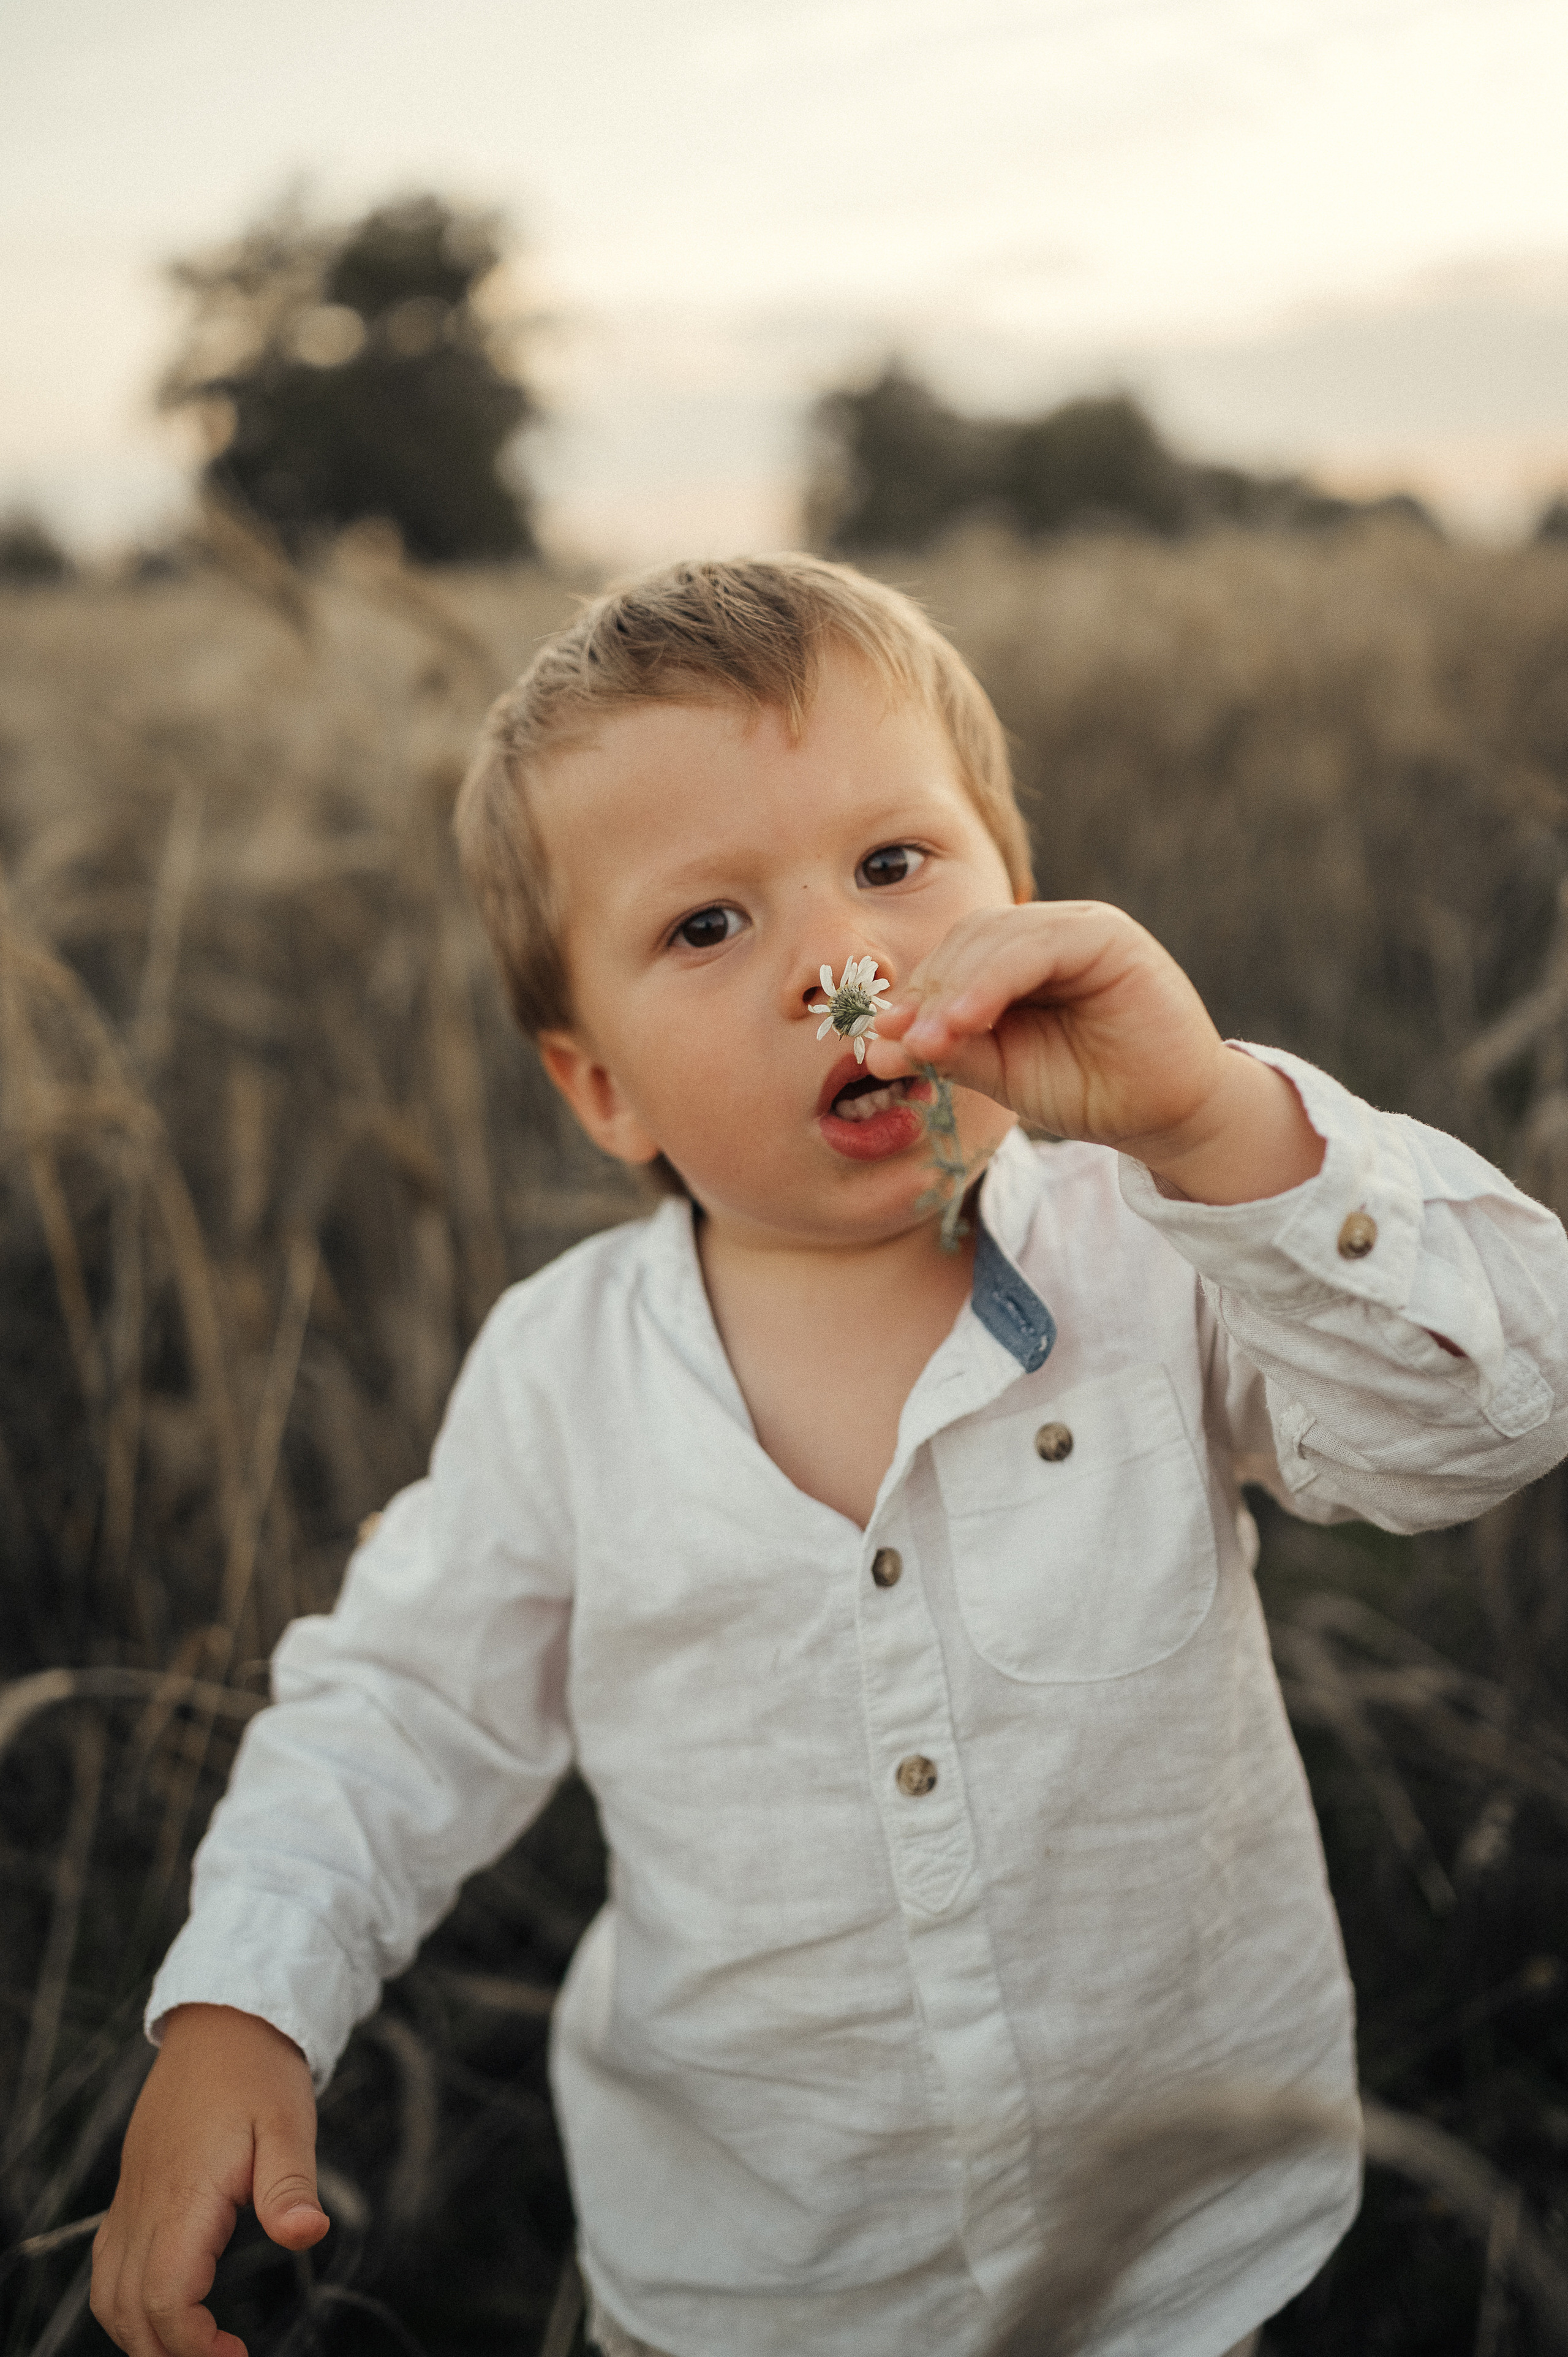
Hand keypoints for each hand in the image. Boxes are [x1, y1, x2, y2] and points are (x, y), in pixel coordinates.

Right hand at [90, 2005, 327, 2356]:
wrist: (223, 2019)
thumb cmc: (259, 2070)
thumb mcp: (290, 2122)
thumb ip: (290, 2186)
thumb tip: (308, 2235)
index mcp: (185, 2194)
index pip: (166, 2297)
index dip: (193, 2343)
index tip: (236, 2353)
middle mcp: (146, 2202)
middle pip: (128, 2310)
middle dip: (166, 2352)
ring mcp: (133, 2196)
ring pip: (108, 2293)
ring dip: (141, 2333)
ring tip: (194, 2345)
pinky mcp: (133, 2188)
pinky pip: (109, 2262)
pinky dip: (126, 2301)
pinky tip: (165, 2305)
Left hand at [867, 901, 1322, 1204]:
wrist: (1167, 1117)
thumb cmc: (1089, 1090)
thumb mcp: (1004, 1071)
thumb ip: (951, 1047)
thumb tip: (882, 1040)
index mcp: (1020, 956)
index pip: (951, 960)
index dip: (914, 1000)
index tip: (879, 1045)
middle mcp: (1048, 930)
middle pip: (965, 941)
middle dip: (926, 995)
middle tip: (896, 1047)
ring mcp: (1080, 926)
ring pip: (994, 938)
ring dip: (952, 991)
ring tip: (926, 1042)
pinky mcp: (1109, 937)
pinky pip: (1038, 946)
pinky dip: (993, 980)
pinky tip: (966, 1020)